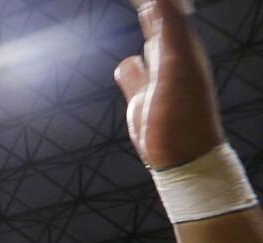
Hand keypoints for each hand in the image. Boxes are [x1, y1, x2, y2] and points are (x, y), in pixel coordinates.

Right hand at [115, 0, 222, 168]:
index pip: (166, 7)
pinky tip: (128, 63)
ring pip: (149, 42)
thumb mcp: (176, 65)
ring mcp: (156, 77)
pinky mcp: (142, 98)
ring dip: (144, 24)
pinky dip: (129, 62)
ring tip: (138, 8)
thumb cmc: (182, 115)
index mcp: (181, 46)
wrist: (182, 158)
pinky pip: (134, 72)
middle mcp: (170, 57)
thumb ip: (168, 29)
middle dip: (147, 3)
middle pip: (160, 18)